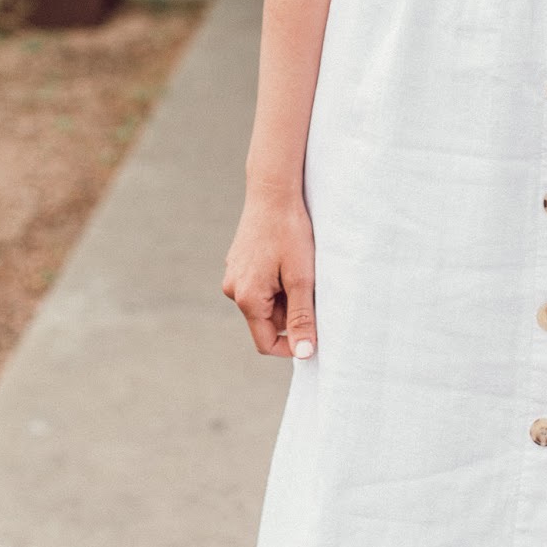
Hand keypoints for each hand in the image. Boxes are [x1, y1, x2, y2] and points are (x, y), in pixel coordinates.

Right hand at [223, 194, 315, 356]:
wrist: (273, 192)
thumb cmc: (290, 233)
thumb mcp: (302, 278)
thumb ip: (302, 318)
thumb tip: (303, 353)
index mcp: (247, 298)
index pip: (266, 343)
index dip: (291, 345)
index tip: (314, 333)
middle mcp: (233, 290)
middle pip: (267, 321)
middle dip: (291, 313)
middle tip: (310, 286)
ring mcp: (233, 276)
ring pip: (265, 303)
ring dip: (285, 296)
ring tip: (298, 268)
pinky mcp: (238, 264)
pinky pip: (260, 285)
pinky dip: (277, 281)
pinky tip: (286, 259)